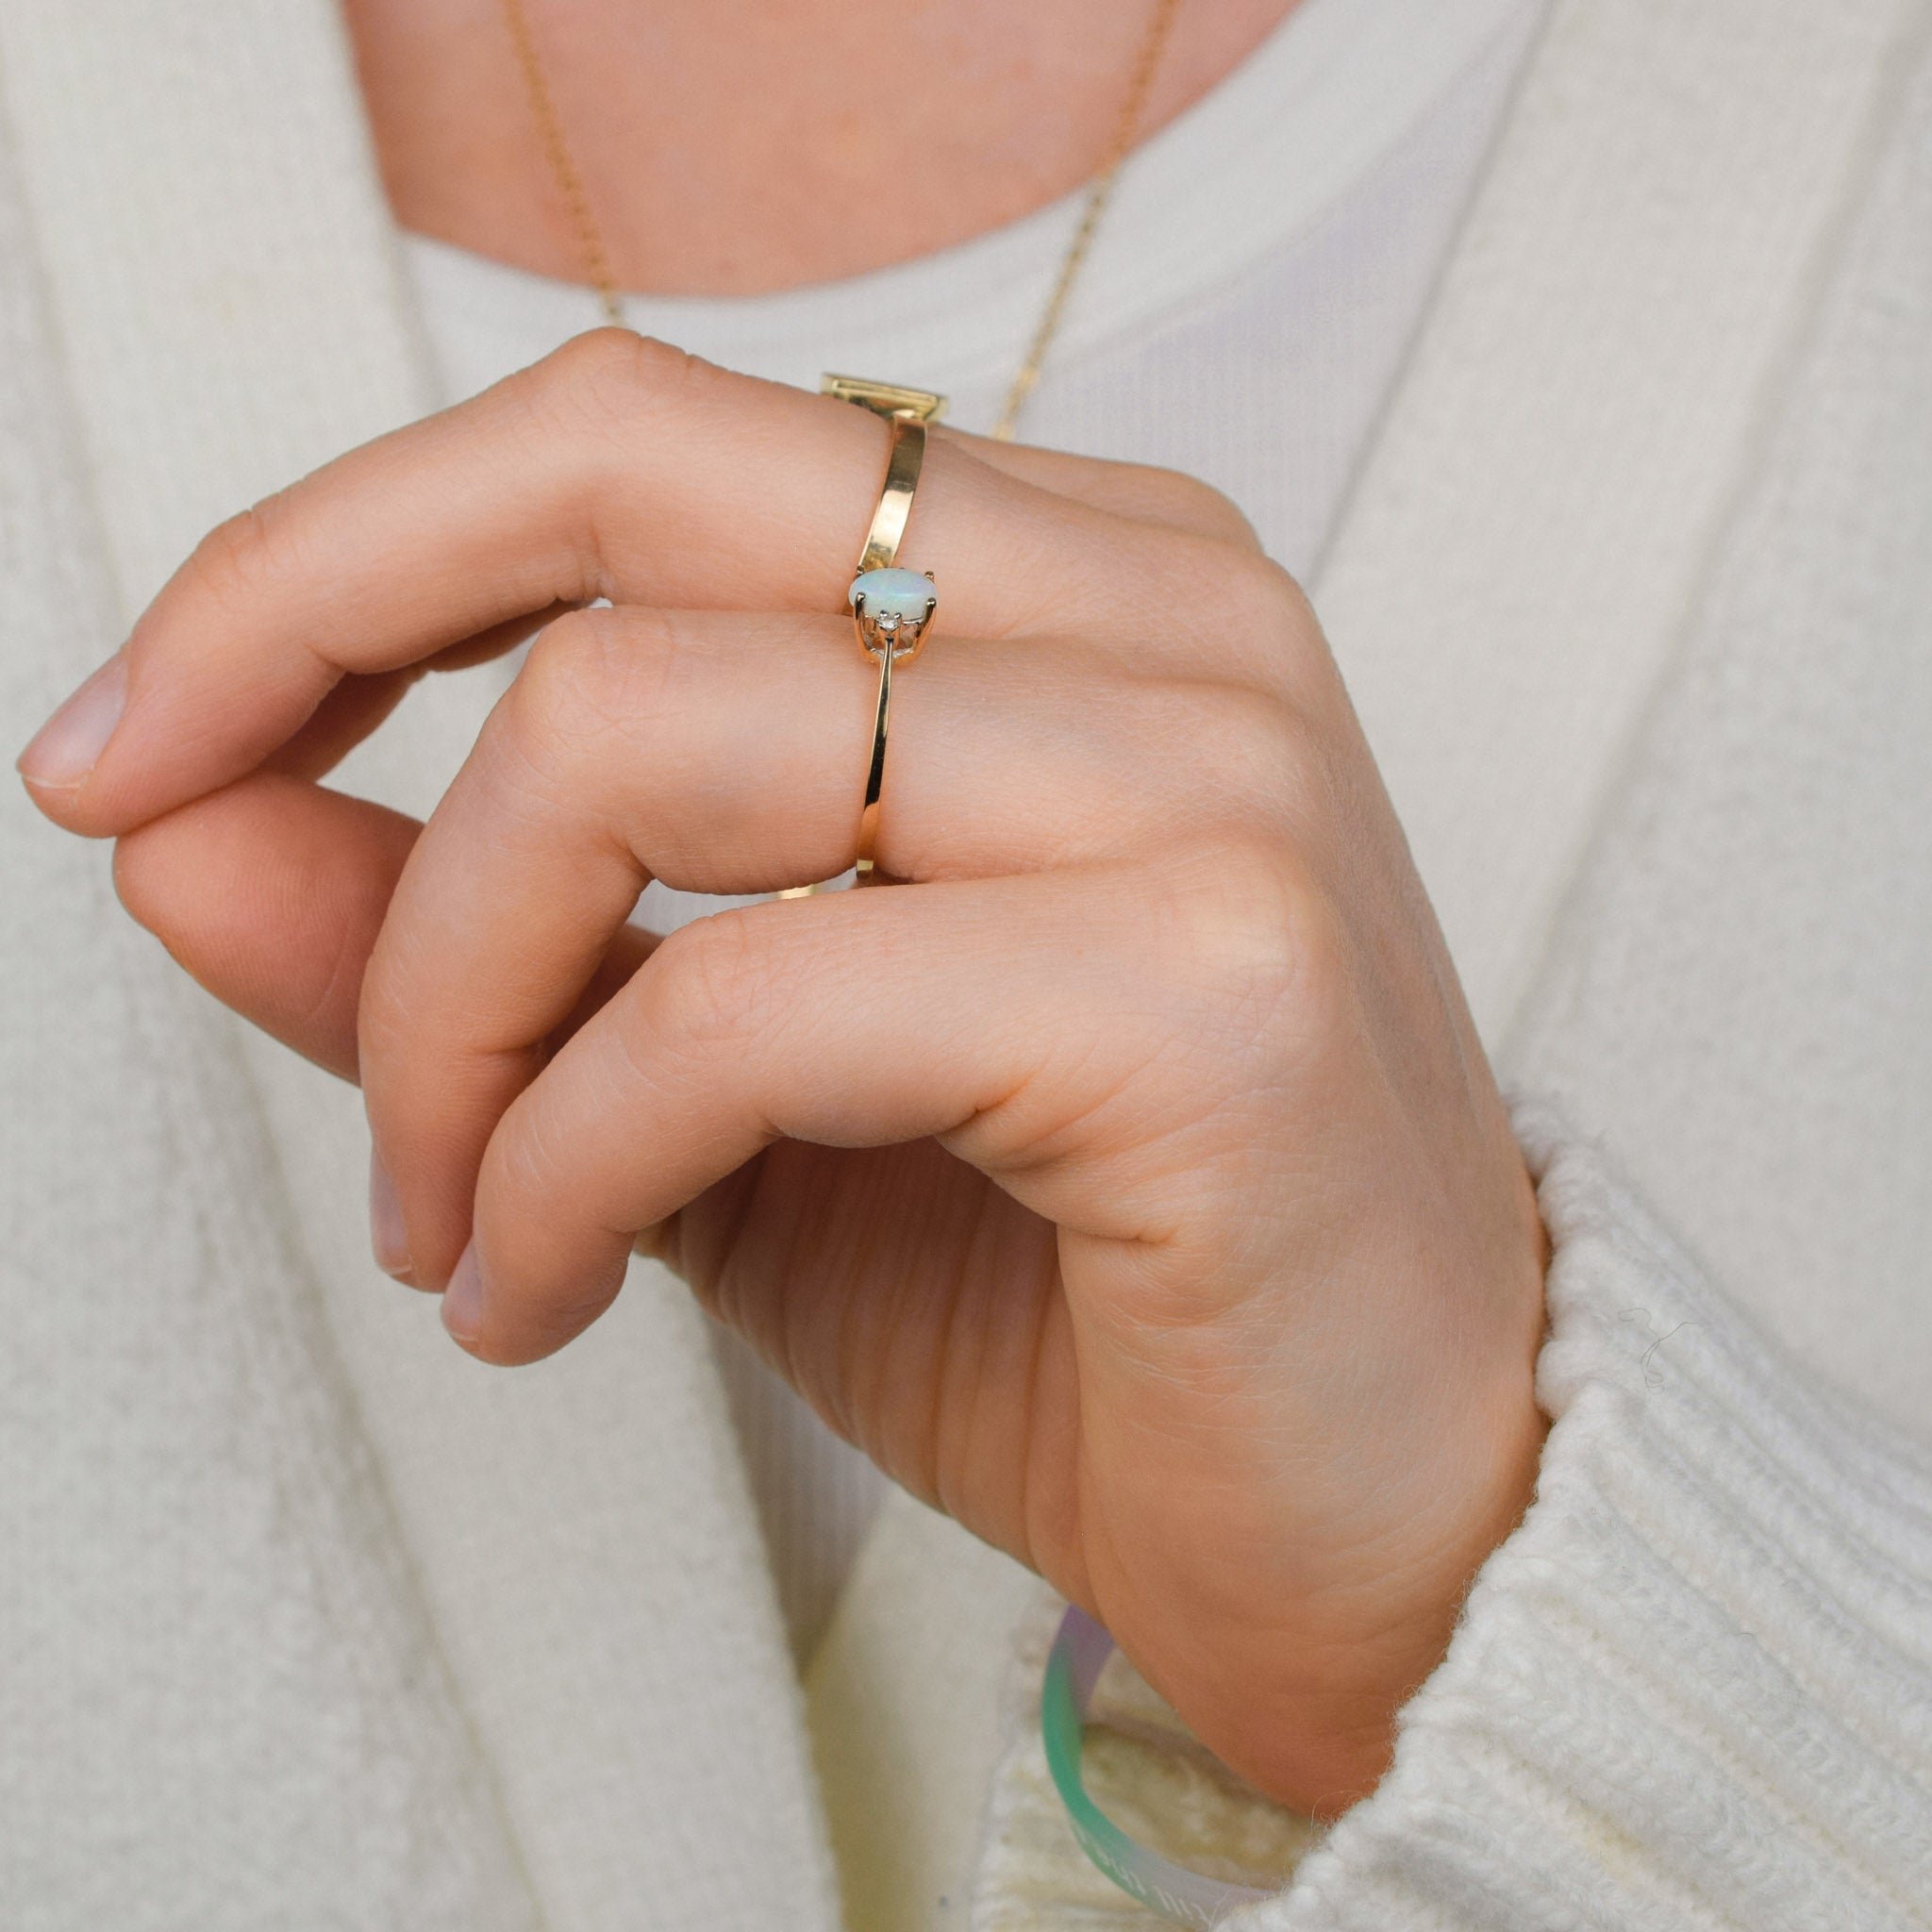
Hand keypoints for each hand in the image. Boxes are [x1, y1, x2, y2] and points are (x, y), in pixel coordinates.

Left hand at [19, 333, 1546, 1812]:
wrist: (1394, 1512)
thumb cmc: (1094, 1291)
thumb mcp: (722, 1088)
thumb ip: (472, 934)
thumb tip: (190, 831)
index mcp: (1084, 585)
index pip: (644, 439)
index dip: (348, 546)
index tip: (158, 724)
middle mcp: (1165, 624)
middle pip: (626, 478)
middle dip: (310, 631)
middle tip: (169, 835)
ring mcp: (1206, 779)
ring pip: (648, 730)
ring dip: (449, 997)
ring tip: (446, 1197)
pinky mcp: (1204, 981)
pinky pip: (742, 1000)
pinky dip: (565, 1153)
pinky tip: (540, 1285)